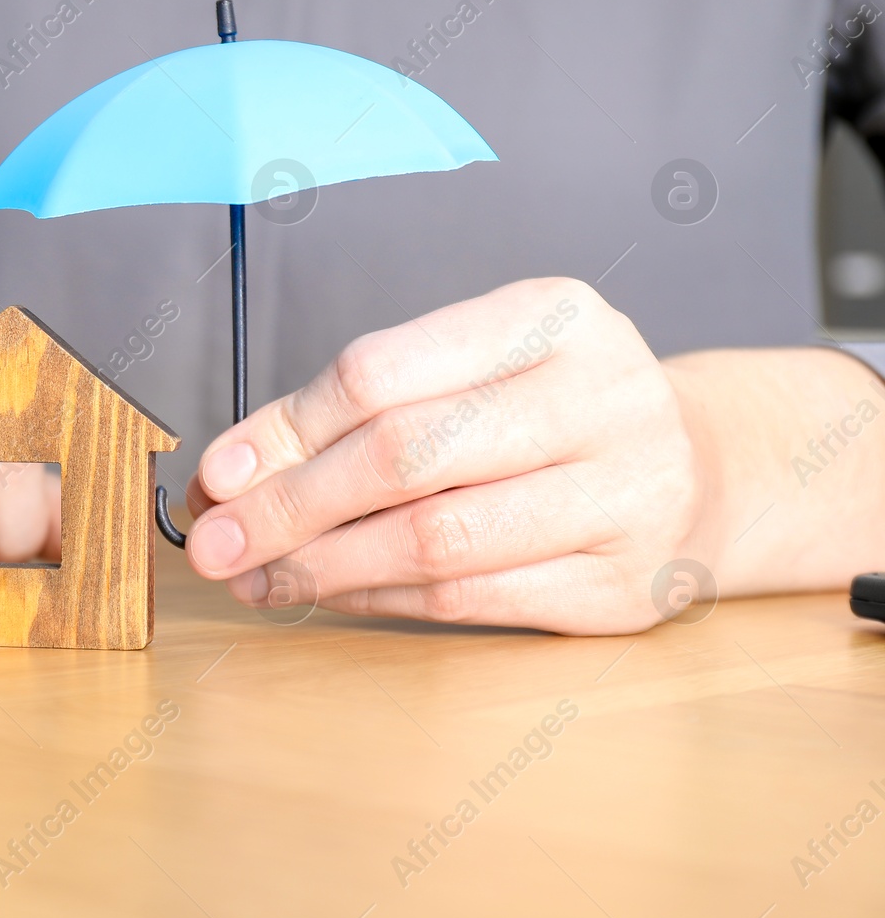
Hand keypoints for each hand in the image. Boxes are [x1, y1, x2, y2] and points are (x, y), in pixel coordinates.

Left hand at [182, 278, 705, 633]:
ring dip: (324, 567)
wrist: (700, 466)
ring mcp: (625, 494)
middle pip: (406, 456)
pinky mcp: (621, 585)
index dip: (284, 430)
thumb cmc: (548, 409)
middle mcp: (600, 395)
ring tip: (258, 577)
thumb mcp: (471, 368)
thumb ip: (356, 408)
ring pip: (436, 541)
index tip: (218, 475)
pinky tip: (330, 593)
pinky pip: (469, 600)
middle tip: (217, 543)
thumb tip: (231, 473)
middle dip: (290, 507)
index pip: (382, 370)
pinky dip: (380, 601)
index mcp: (551, 316)